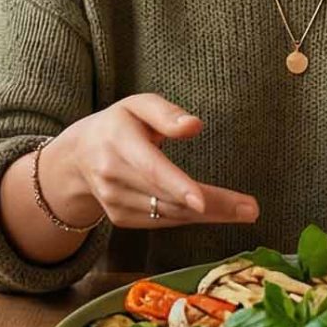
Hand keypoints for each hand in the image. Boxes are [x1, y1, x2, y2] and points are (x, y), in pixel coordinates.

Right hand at [53, 93, 259, 229]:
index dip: (177, 186)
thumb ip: (166, 113)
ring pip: (168, 214)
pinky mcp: (120, 219)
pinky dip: (189, 218)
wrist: (78, 157)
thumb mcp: (137, 105)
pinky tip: (214, 212)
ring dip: (209, 216)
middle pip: (168, 197)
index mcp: (118, 142)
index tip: (202, 201)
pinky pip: (162, 221)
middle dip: (212, 205)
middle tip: (249, 209)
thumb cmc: (118, 125)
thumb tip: (195, 126)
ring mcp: (114, 202)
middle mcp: (112, 176)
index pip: (151, 168)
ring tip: (243, 211)